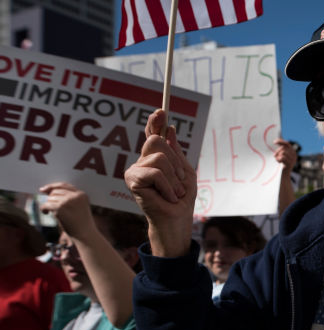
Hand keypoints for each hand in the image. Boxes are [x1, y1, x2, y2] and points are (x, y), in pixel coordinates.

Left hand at [38, 183, 96, 239]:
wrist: (85, 235)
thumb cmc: (80, 223)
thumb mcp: (78, 207)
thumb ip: (67, 198)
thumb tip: (46, 190)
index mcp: (82, 195)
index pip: (64, 185)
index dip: (52, 186)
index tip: (43, 189)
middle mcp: (76, 196)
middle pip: (55, 191)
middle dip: (51, 199)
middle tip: (51, 208)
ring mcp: (68, 201)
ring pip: (50, 198)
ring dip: (48, 205)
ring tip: (53, 213)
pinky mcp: (60, 208)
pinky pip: (46, 205)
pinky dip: (44, 209)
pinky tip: (46, 213)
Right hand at [123, 110, 196, 256]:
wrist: (177, 219)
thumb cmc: (181, 198)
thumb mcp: (185, 172)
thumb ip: (176, 152)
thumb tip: (169, 129)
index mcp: (155, 158)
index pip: (152, 135)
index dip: (155, 122)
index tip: (162, 111)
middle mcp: (142, 161)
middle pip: (156, 141)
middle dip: (175, 161)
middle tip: (179, 182)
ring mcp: (135, 170)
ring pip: (159, 157)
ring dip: (174, 178)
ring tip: (174, 193)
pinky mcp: (132, 180)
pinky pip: (155, 172)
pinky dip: (168, 186)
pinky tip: (168, 197)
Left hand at [273, 138, 297, 173]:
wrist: (283, 176)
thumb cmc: (281, 165)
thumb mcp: (281, 156)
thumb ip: (281, 150)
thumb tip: (277, 140)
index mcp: (292, 152)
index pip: (287, 144)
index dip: (280, 142)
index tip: (274, 142)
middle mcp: (294, 155)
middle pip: (283, 148)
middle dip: (277, 151)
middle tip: (274, 156)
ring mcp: (293, 159)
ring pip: (283, 152)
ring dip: (278, 156)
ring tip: (277, 160)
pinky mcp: (290, 163)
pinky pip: (282, 157)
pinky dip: (279, 159)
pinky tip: (278, 162)